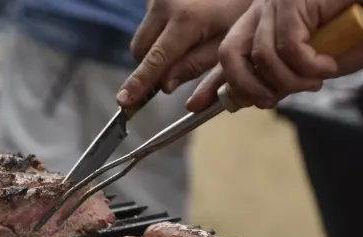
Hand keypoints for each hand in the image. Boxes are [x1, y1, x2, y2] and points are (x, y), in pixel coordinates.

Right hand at [117, 0, 253, 106]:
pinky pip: (148, 23)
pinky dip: (159, 32)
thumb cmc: (239, 6)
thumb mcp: (226, 39)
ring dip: (155, 50)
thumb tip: (165, 87)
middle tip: (176, 69)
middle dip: (151, 67)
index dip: (139, 83)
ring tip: (186, 41)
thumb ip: (196, 66)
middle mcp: (165, 5)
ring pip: (142, 38)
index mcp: (186, 20)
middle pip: (141, 51)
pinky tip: (185, 24)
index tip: (123, 100)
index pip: (156, 60)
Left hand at [186, 0, 362, 111]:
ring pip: (262, 57)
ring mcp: (275, 3)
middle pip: (230, 54)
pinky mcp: (292, 0)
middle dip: (244, 86)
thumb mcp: (314, 62)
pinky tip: (325, 65)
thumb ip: (283, 78)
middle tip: (268, 101)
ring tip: (314, 81)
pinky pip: (287, 47)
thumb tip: (257, 98)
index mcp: (263, 25)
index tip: (195, 106)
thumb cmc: (358, 28)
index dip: (211, 83)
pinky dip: (307, 65)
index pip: (228, 55)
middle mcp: (263, 12)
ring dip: (288, 81)